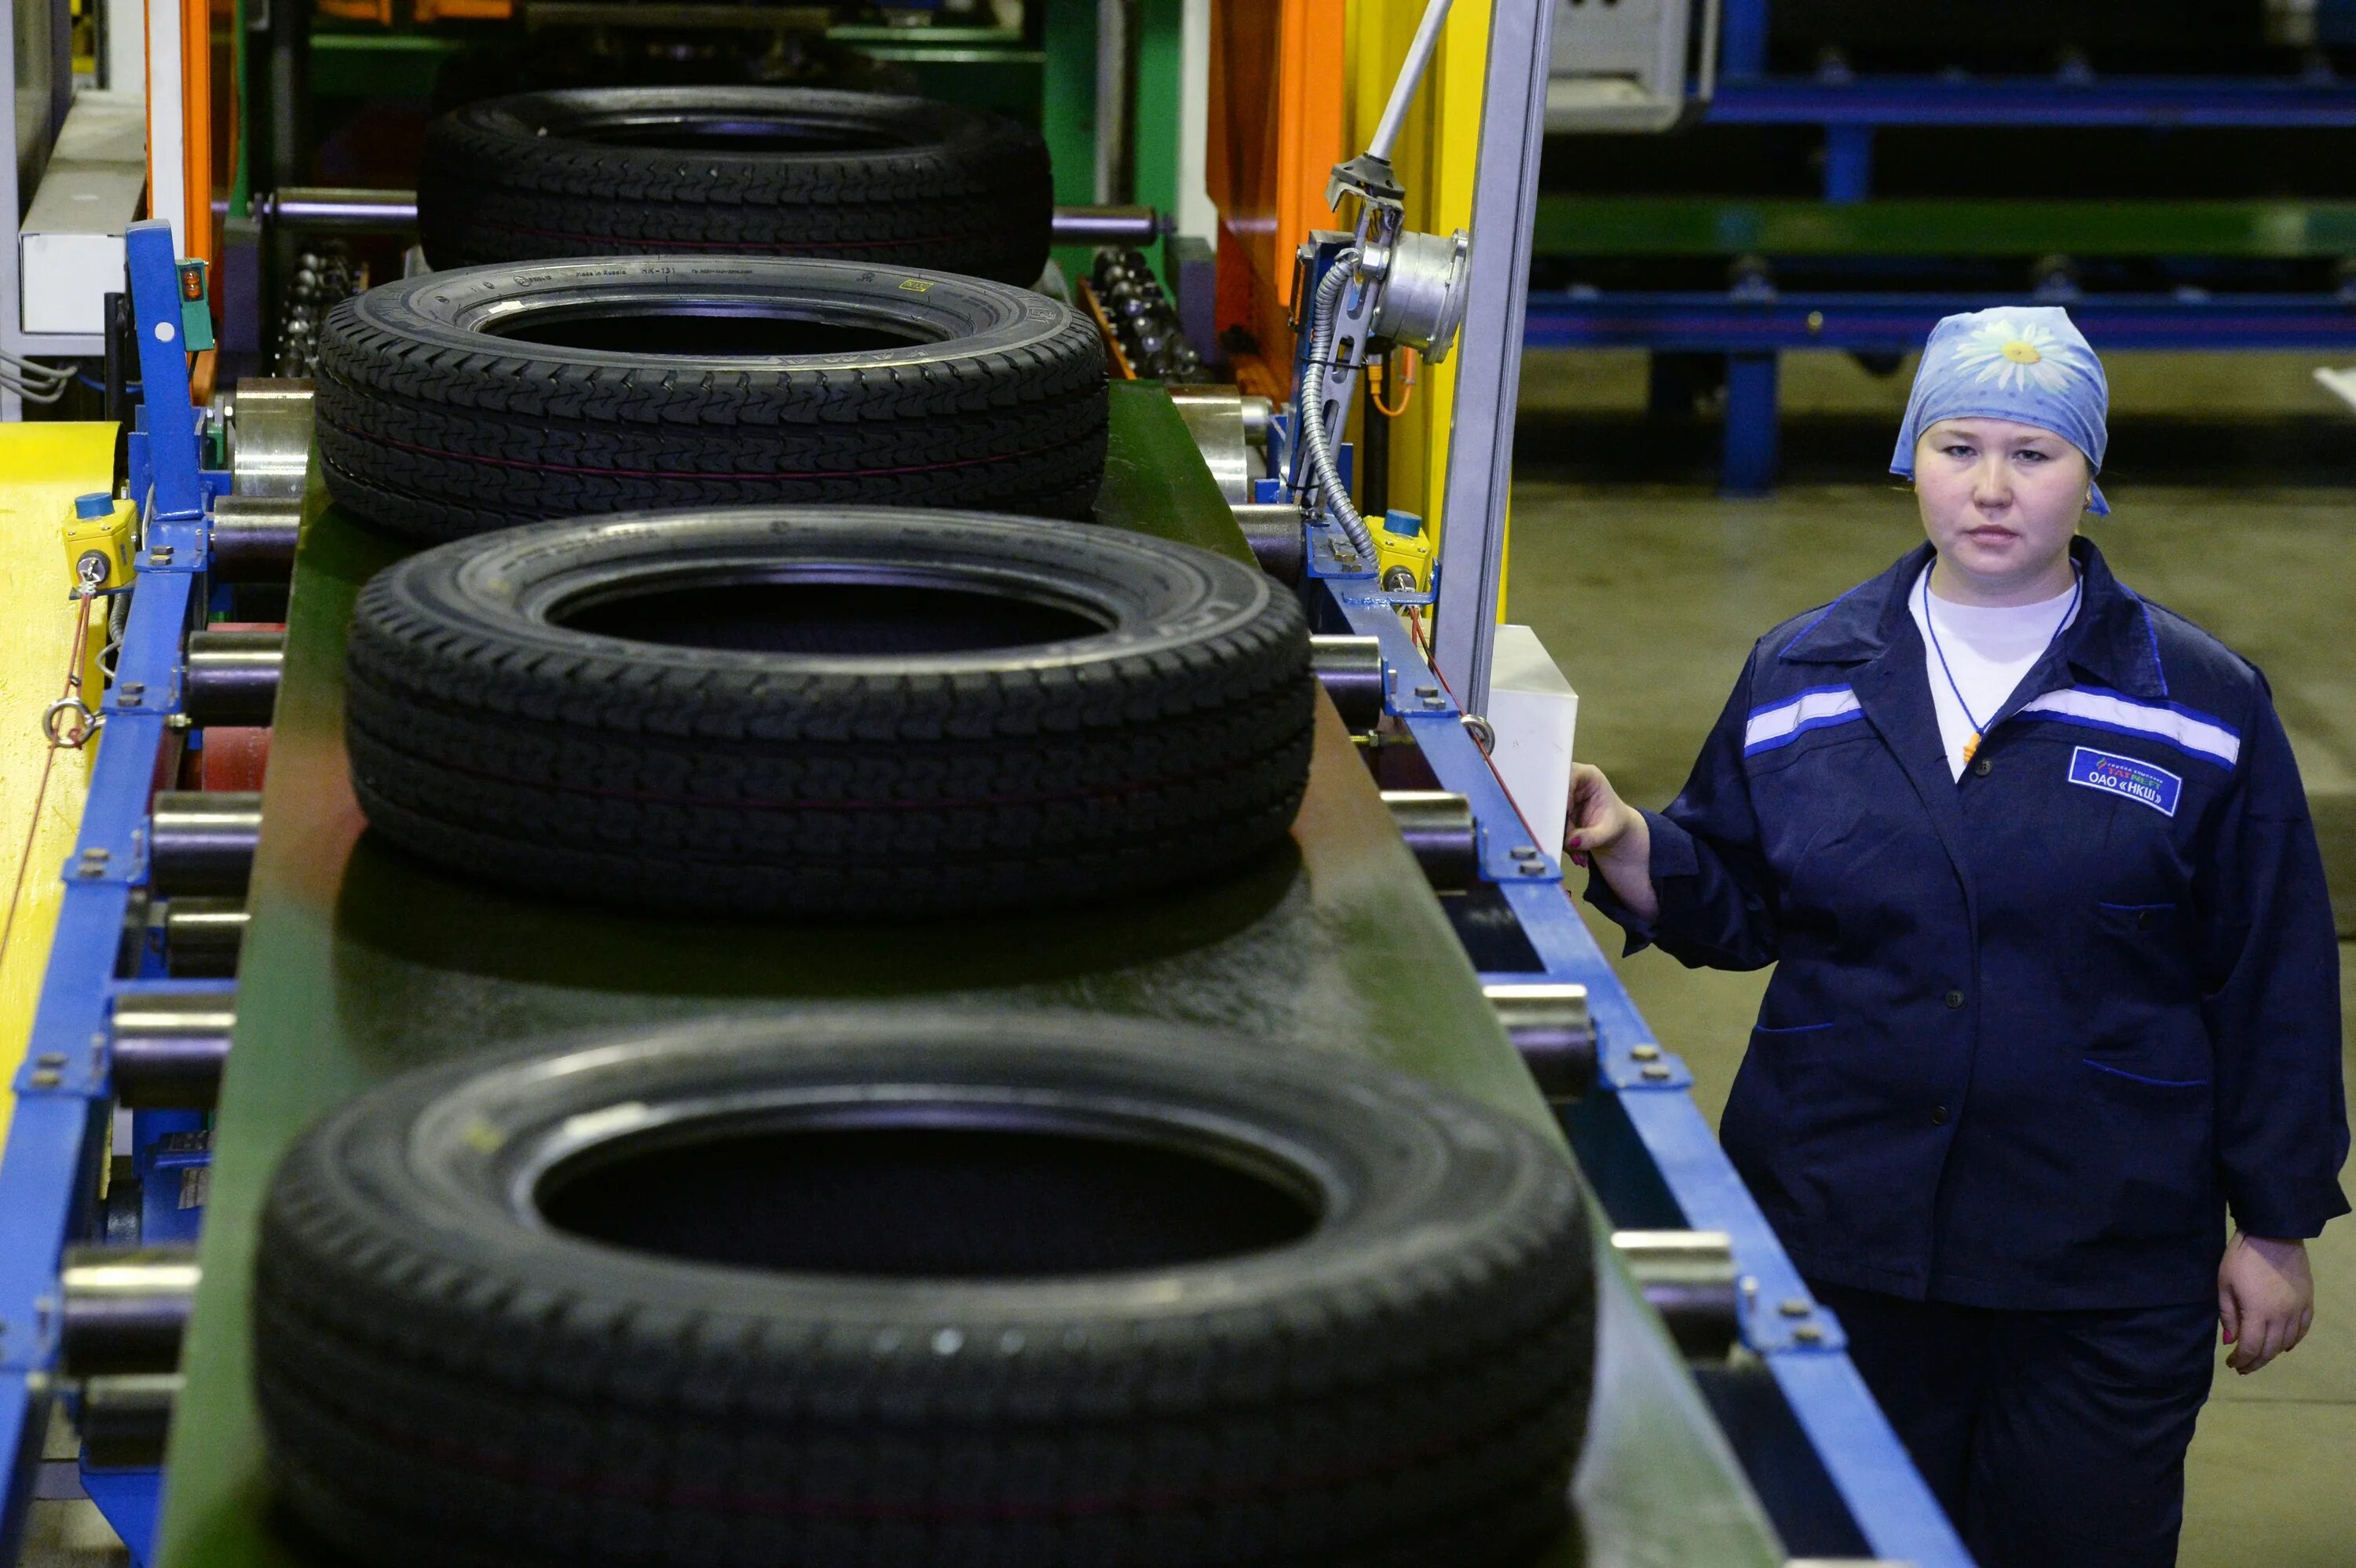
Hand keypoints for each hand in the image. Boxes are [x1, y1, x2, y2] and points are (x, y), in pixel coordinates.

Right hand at [1564, 763, 1655, 922]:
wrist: (1624, 841)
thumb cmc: (1624, 831)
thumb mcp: (1610, 833)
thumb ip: (1590, 836)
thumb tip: (1571, 840)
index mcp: (1586, 776)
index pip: (1561, 779)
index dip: (1558, 799)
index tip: (1560, 820)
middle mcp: (1571, 780)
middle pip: (1550, 798)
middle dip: (1557, 823)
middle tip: (1568, 844)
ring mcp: (1562, 796)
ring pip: (1546, 814)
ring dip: (1558, 835)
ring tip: (1578, 854)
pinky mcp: (1556, 812)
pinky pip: (1548, 824)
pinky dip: (1559, 840)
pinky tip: (1575, 853)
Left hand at [2218, 1233, 2313, 1374]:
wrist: (2273, 1235)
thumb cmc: (2242, 1258)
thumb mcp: (2224, 1284)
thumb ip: (2228, 1314)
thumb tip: (2230, 1341)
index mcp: (2258, 1312)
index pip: (2251, 1347)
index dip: (2241, 1360)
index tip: (2232, 1364)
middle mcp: (2281, 1316)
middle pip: (2270, 1349)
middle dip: (2255, 1362)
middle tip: (2244, 1368)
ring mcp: (2297, 1309)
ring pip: (2287, 1342)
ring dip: (2273, 1354)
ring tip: (2260, 1358)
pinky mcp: (2307, 1301)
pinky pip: (2303, 1329)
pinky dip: (2293, 1341)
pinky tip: (2284, 1346)